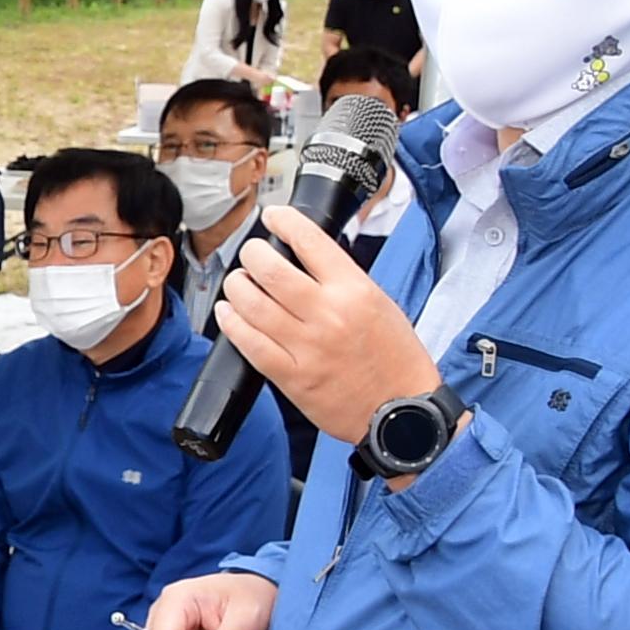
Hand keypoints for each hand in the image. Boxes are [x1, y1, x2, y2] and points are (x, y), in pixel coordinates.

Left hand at [213, 206, 441, 448]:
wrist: (402, 413)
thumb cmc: (395, 360)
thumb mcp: (380, 304)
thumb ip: (343, 282)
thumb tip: (304, 258)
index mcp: (355, 291)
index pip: (310, 241)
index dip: (283, 221)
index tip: (272, 216)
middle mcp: (328, 314)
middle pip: (270, 269)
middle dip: (251, 254)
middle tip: (251, 255)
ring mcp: (307, 347)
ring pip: (252, 303)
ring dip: (236, 286)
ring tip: (238, 283)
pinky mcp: (291, 376)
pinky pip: (249, 343)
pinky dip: (231, 323)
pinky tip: (228, 313)